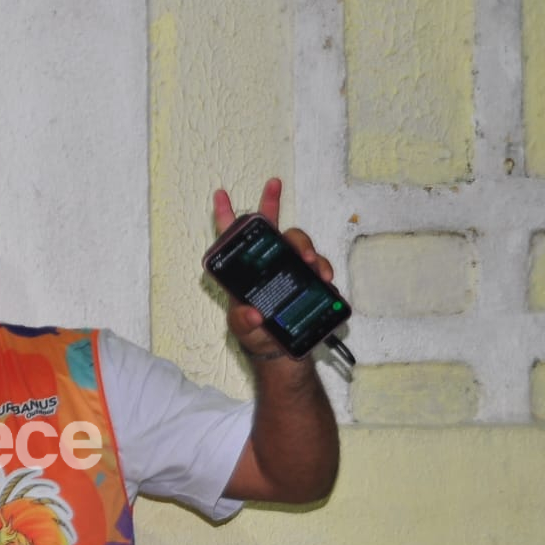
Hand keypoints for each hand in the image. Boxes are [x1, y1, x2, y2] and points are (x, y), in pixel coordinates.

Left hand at [211, 178, 335, 358]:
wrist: (281, 352)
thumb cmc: (255, 335)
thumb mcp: (243, 329)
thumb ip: (243, 320)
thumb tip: (252, 313)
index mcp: (243, 271)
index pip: (232, 238)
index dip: (225, 214)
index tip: (219, 193)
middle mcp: (266, 263)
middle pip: (270, 228)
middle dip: (272, 203)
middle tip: (276, 195)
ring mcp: (289, 268)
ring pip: (297, 242)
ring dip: (305, 246)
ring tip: (310, 262)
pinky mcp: (307, 279)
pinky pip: (318, 264)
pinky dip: (323, 267)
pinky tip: (324, 278)